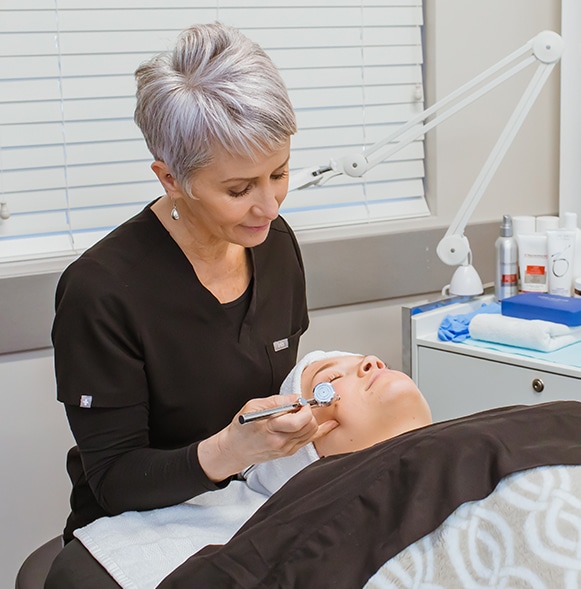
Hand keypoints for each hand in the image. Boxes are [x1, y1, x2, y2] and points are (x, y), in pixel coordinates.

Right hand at [198, 395, 337, 482]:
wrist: (235, 449)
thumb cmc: (241, 427)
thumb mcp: (254, 406)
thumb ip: (277, 401)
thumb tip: (296, 398)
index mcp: (270, 428)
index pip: (297, 421)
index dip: (304, 409)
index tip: (300, 402)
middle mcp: (280, 441)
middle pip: (308, 427)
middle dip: (309, 413)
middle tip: (301, 406)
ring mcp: (285, 448)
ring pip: (311, 433)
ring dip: (312, 420)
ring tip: (304, 412)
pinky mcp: (288, 452)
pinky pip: (309, 440)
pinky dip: (319, 431)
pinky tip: (330, 425)